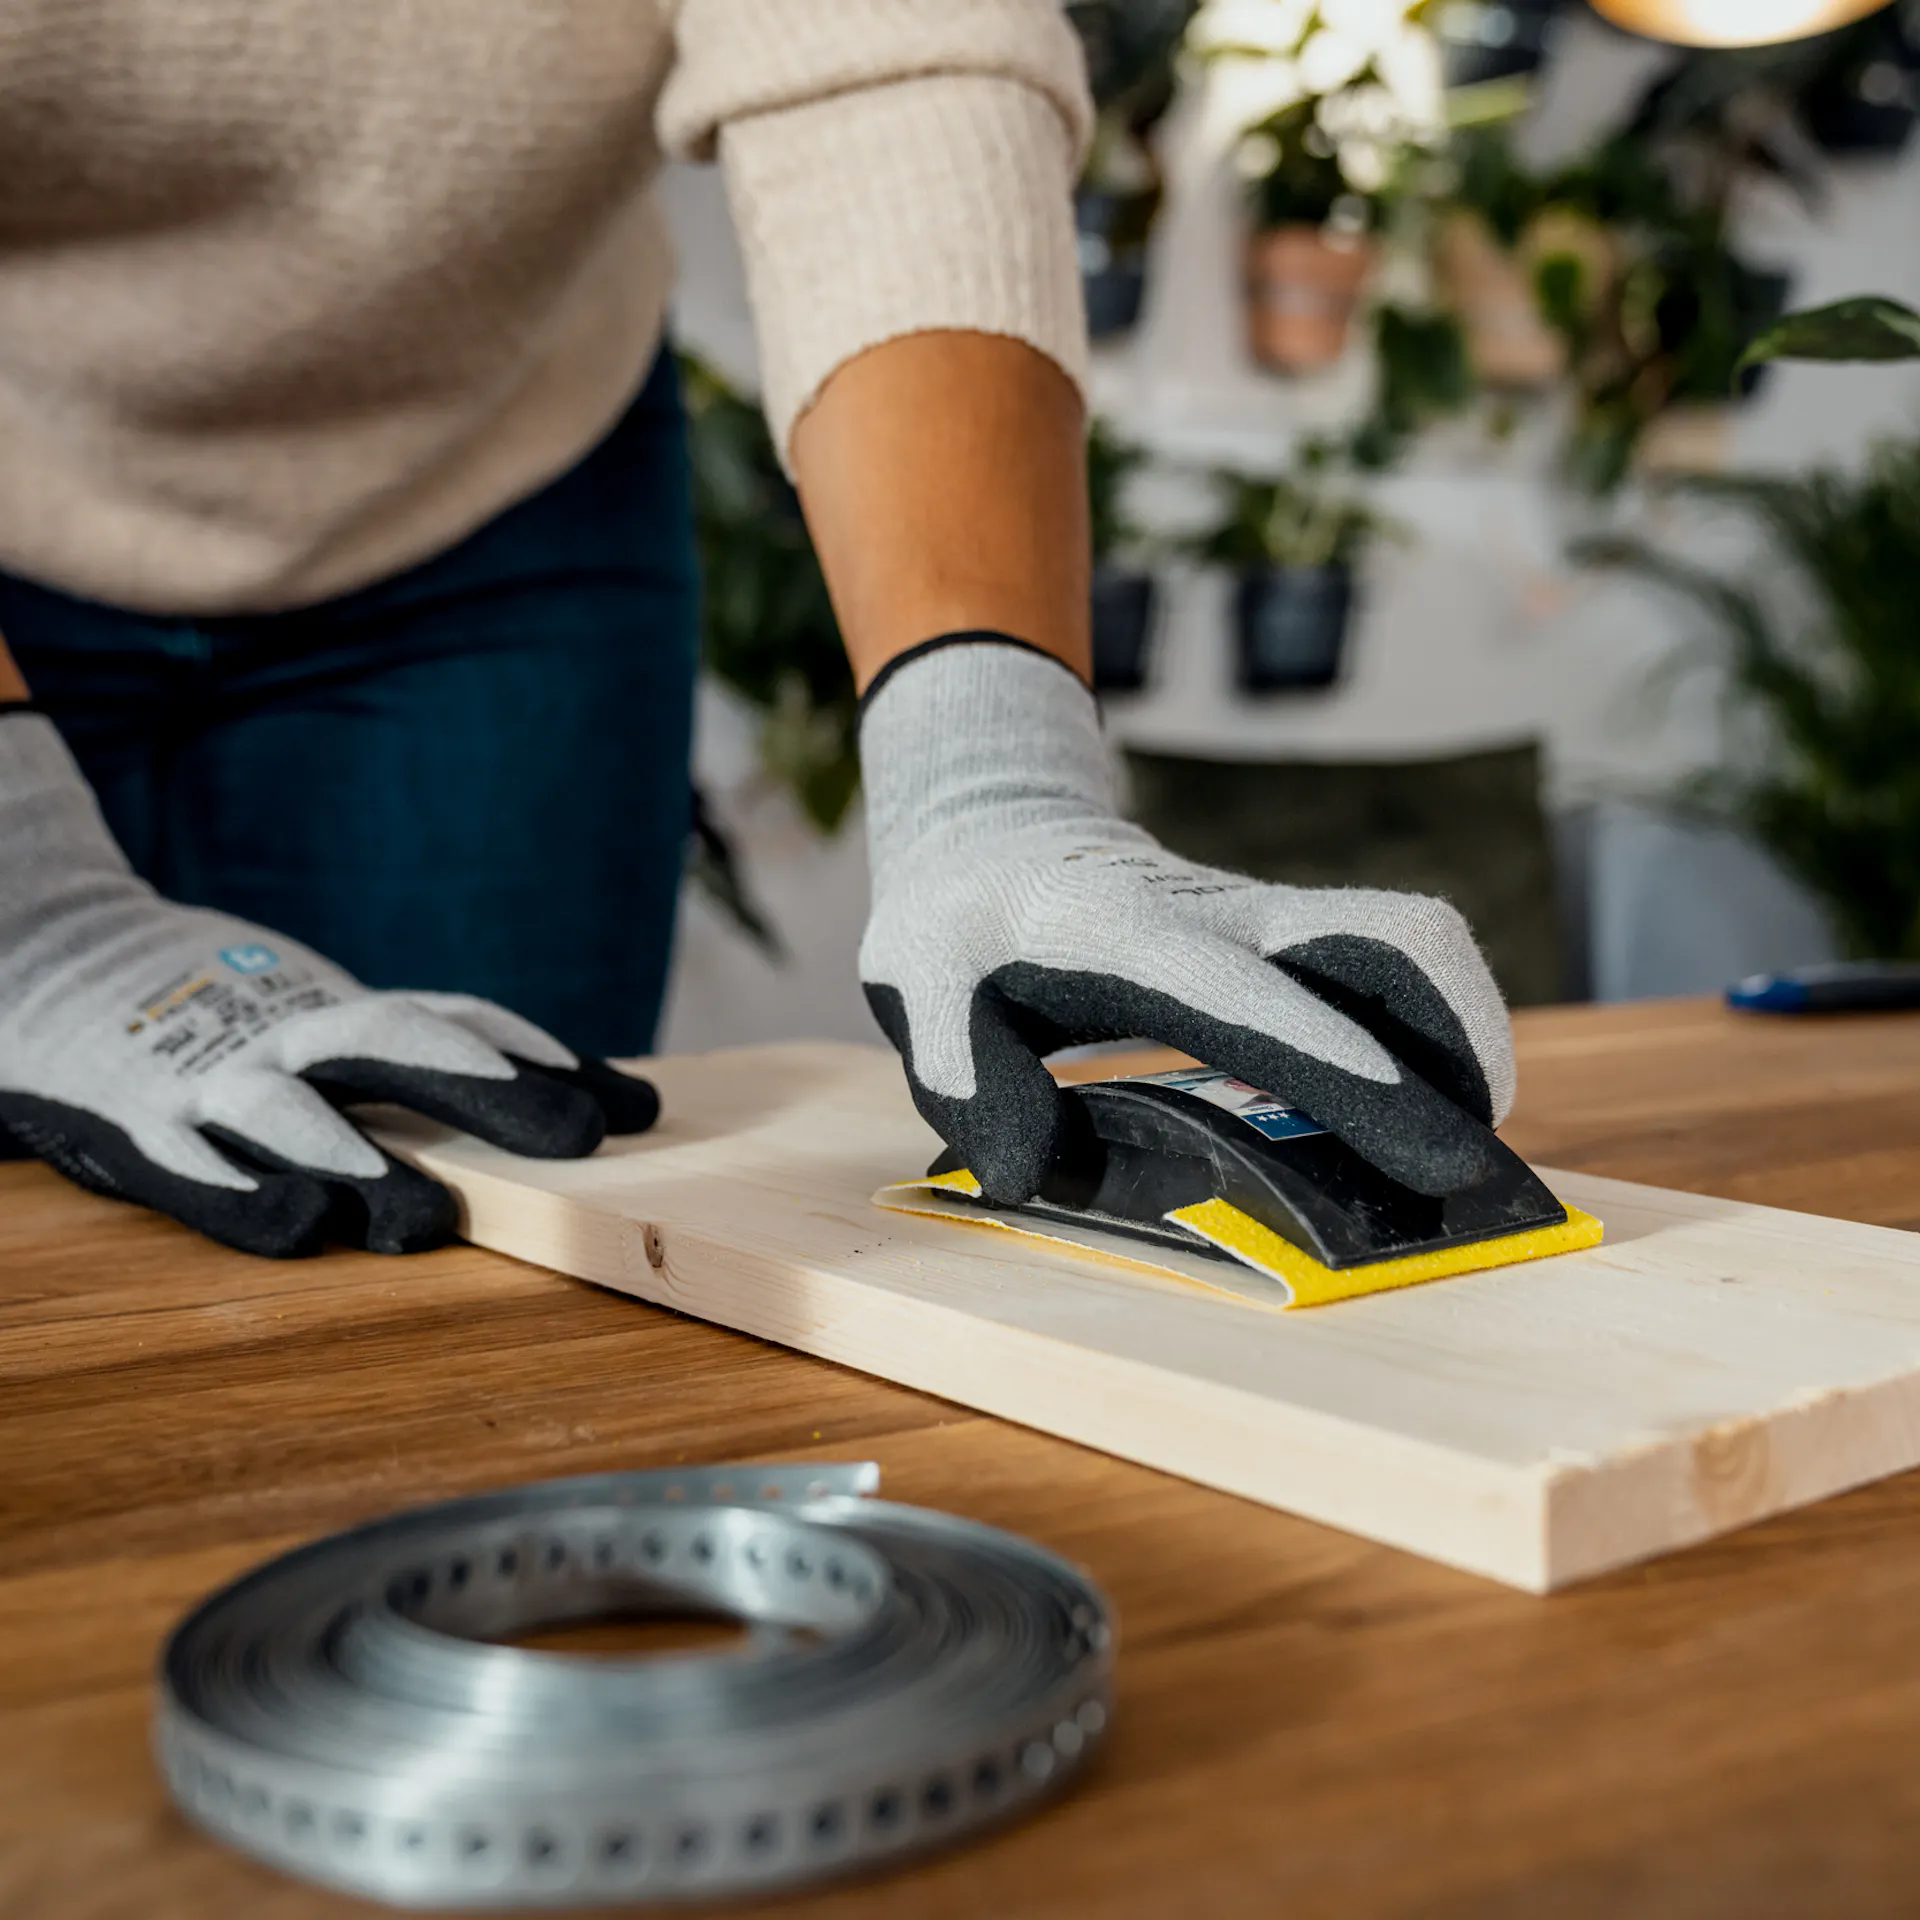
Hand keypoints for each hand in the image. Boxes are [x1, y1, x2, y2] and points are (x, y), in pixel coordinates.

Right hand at [0, 712, 656, 1256]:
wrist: (55, 955)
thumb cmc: (234, 1023)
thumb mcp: (338, 1029)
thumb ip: (451, 1069)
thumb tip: (620, 1108)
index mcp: (344, 1015)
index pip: (460, 1022)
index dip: (545, 1059)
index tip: (636, 1105)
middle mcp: (289, 1037)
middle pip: (396, 1047)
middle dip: (489, 1092)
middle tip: (582, 1136)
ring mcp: (208, 1078)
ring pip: (288, 1114)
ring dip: (362, 1161)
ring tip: (430, 1218)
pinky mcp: (133, 1125)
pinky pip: (186, 1162)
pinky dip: (240, 1194)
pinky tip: (297, 1229)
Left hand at [857, 638, 1515, 1204]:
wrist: (991, 829)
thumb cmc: (957, 930)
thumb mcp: (925, 1006)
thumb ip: (982, 1094)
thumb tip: (1049, 1174)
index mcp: (1128, 939)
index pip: (1258, 1002)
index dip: (1349, 1073)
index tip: (1433, 1154)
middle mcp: (1221, 914)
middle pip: (1389, 941)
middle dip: (1460, 1050)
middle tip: (1466, 1170)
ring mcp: (1265, 915)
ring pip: (1412, 943)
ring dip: (1464, 1037)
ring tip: (1456, 1143)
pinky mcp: (1286, 930)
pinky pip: (1390, 959)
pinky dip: (1433, 1027)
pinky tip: (1413, 1104)